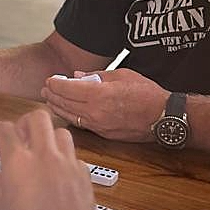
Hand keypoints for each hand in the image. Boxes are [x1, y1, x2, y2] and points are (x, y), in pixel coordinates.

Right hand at [0, 109, 96, 209]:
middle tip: (21, 135)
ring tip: (42, 152)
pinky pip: (75, 158)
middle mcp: (45, 156)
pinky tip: (59, 175)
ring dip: (49, 138)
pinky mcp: (84, 177)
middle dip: (25, 122)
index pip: (5, 130)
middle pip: (37, 118)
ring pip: (61, 133)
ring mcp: (68, 165)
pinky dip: (64, 160)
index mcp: (18, 162)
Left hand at [41, 69, 166, 142]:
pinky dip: (71, 116)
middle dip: (52, 95)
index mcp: (99, 94)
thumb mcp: (122, 75)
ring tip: (51, 100)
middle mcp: (95, 112)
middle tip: (45, 89)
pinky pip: (81, 124)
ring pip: (70, 116)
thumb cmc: (147, 94)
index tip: (50, 79)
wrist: (164, 117)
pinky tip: (67, 111)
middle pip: (65, 103)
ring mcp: (99, 125)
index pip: (68, 88)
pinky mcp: (103, 134)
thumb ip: (97, 75)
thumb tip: (77, 76)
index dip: (55, 83)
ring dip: (58, 107)